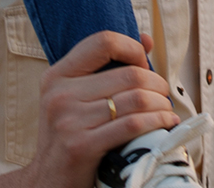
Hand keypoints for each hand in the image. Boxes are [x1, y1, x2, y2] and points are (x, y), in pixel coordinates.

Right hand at [0, 32, 178, 187]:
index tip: (143, 61)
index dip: (131, 47)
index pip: (102, 42)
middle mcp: (60, 94)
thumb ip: (106, 68)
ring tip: (166, 108)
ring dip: (161, 103)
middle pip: (127, 74)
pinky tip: (165, 123)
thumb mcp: (74, 97)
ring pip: (135, 99)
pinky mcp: (82, 146)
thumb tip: (146, 39)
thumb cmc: (68, 135)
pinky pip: (132, 125)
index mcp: (57, 76)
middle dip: (156, 82)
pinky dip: (157, 122)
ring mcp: (70, 121)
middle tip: (163, 91)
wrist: (47, 181)